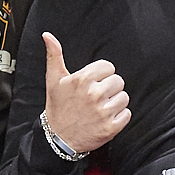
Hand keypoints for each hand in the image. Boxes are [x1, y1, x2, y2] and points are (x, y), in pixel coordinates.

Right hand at [42, 31, 130, 153]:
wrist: (57, 139)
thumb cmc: (57, 107)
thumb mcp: (53, 80)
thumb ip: (54, 55)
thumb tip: (48, 35)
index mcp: (82, 80)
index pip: (108, 67)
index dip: (102, 75)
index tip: (93, 83)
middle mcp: (94, 95)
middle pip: (118, 81)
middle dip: (109, 88)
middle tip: (96, 97)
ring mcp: (103, 112)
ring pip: (124, 97)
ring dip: (115, 103)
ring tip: (100, 108)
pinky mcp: (110, 128)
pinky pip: (126, 114)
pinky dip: (119, 117)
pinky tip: (105, 119)